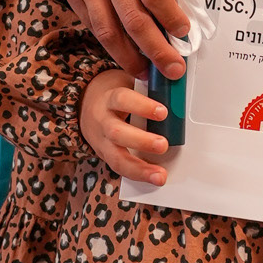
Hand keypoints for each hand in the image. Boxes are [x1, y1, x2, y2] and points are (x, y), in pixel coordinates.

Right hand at [45, 0, 189, 77]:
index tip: (185, 34)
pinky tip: (122, 53)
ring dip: (130, 57)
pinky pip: (92, 25)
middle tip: (173, 68)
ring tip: (146, 72)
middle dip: (156, 50)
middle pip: (134, 20)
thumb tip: (175, 5)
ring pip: (109, 31)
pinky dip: (109, 44)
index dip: (171, 19)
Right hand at [79, 69, 169, 183]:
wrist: (85, 103)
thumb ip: (147, 89)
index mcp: (110, 97)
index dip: (142, 106)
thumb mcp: (128, 83)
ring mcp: (101, 141)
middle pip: (117, 132)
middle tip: (163, 145)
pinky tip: (152, 179)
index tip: (163, 113)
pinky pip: (118, 168)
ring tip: (160, 175)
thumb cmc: (116, 93)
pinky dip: (137, 176)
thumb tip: (176, 93)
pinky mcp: (104, 156)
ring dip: (140, 168)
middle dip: (141, 141)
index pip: (123, 99)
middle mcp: (103, 121)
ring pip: (116, 157)